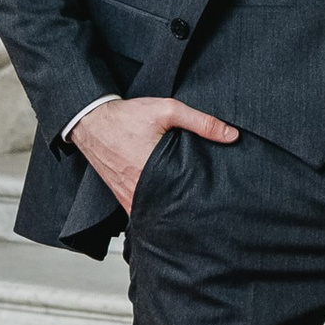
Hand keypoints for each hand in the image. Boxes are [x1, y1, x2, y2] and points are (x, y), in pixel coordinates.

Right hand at [69, 96, 236, 211]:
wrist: (92, 121)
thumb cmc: (126, 116)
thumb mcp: (167, 110)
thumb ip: (201, 122)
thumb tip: (231, 135)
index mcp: (151, 171)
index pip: (182, 197)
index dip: (199, 202)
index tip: (214, 204)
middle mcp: (137, 190)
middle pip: (169, 210)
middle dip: (187, 212)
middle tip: (206, 212)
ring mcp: (127, 196)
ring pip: (153, 214)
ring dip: (169, 213)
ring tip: (189, 212)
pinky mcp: (120, 196)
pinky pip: (139, 212)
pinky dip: (152, 211)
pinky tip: (166, 207)